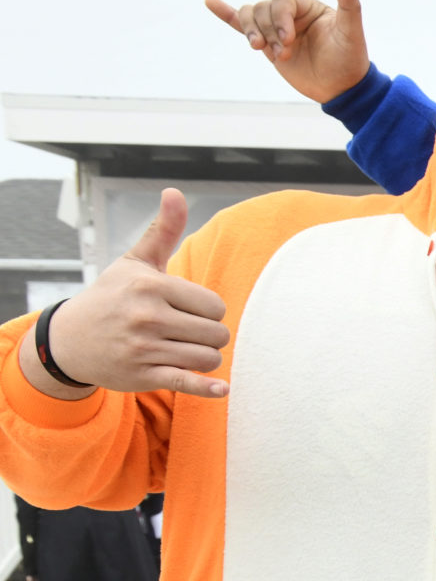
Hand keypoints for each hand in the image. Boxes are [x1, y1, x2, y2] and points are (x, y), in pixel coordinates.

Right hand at [26, 191, 229, 398]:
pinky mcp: (142, 376)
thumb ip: (162, 231)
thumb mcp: (134, 263)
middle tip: (186, 332)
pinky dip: (208, 388)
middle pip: (217, 333)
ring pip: (208, 358)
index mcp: (151, 286)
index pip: (214, 306)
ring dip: (203, 358)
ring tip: (183, 350)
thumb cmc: (112, 297)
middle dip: (209, 335)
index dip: (208, 311)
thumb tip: (175, 192)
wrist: (69, 339)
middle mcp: (148, 317)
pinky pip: (187, 383)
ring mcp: (144, 348)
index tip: (188, 311)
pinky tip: (221, 388)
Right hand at [205, 0, 369, 102]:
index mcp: (307, 6)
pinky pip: (242, 24)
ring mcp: (276, 28)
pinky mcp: (267, 43)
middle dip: (270, 32)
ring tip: (262, 49)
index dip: (280, 18)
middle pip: (263, 9)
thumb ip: (349, 4)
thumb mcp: (351, 31)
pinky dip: (226, 14)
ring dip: (253, 33)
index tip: (288, 39)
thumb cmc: (350, 59)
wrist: (342, 88)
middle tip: (285, 54)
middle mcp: (290, 14)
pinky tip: (209, 1)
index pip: (282, 2)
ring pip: (251, 17)